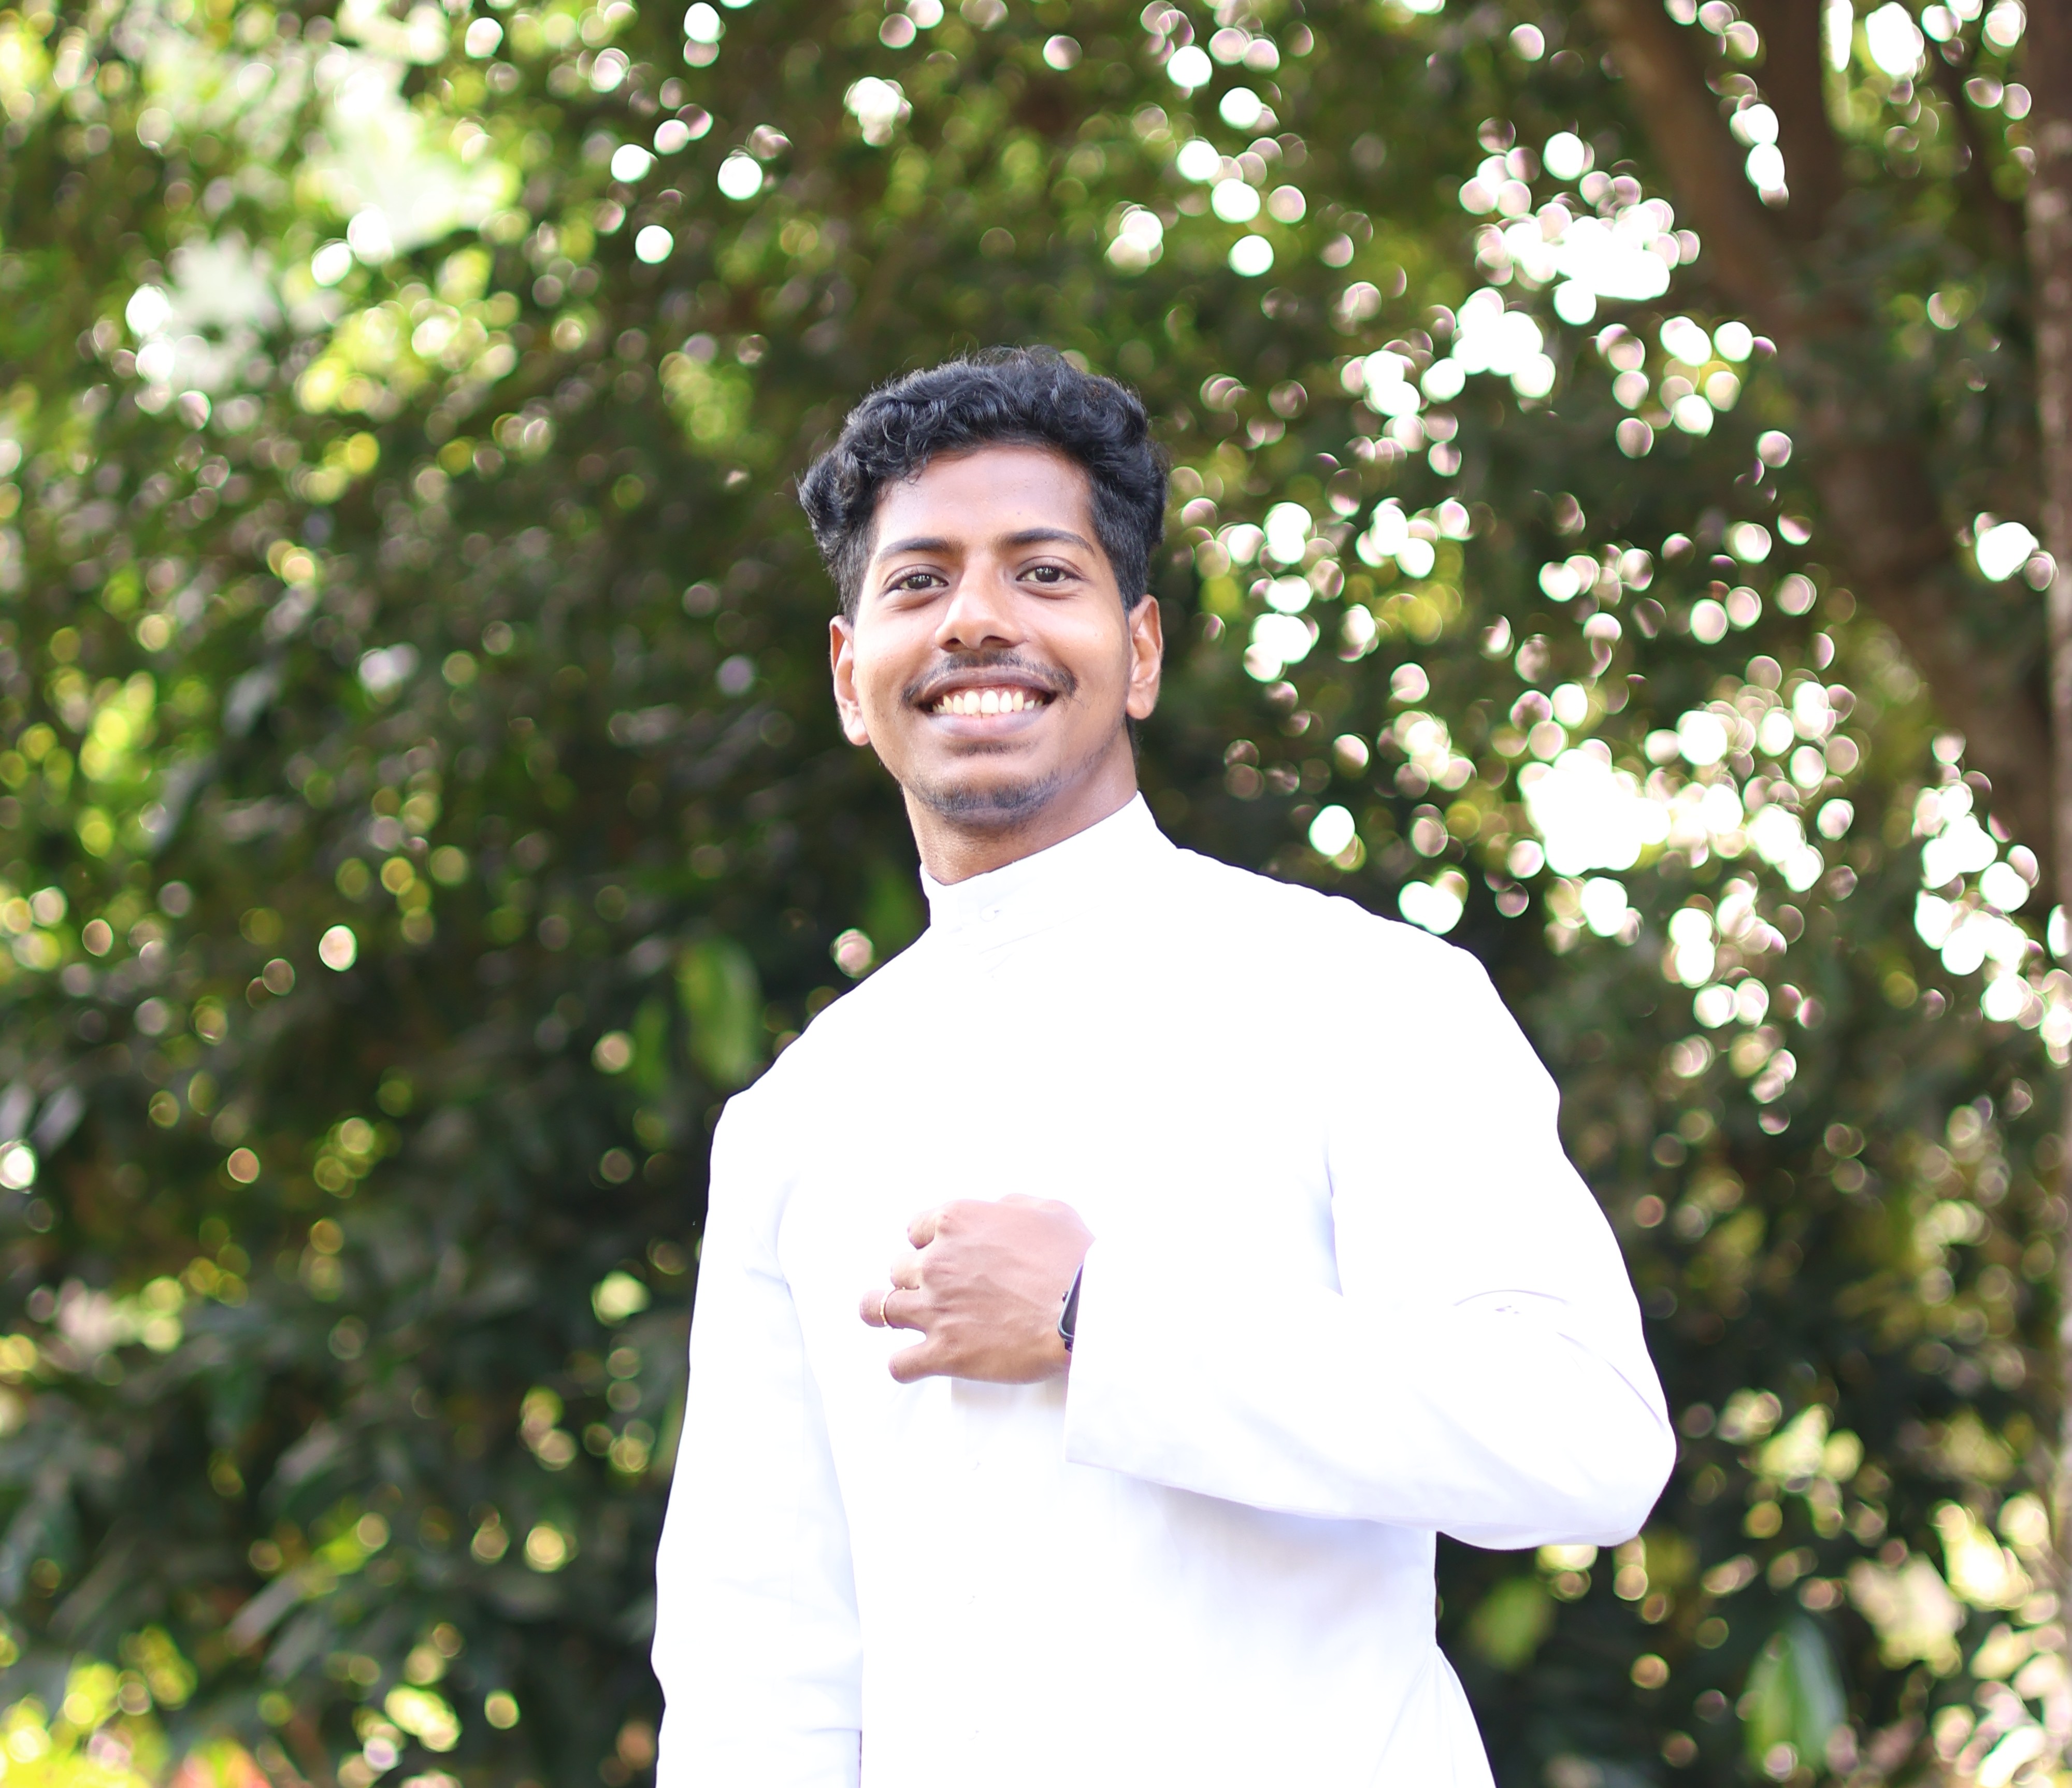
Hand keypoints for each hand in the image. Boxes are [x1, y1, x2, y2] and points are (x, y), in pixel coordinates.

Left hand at [860, 1196, 1091, 1383]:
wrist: (1085, 1311)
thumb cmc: (1074, 1258)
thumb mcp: (1046, 1210)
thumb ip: (1010, 1206)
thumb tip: (996, 1210)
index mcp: (957, 1221)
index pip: (916, 1229)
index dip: (928, 1243)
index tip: (939, 1255)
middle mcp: (937, 1261)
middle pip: (899, 1267)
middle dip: (914, 1278)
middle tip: (934, 1290)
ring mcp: (936, 1307)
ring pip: (878, 1308)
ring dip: (882, 1311)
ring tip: (888, 1317)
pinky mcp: (944, 1352)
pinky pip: (899, 1364)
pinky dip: (904, 1366)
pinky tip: (913, 1365)